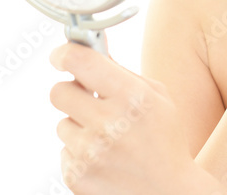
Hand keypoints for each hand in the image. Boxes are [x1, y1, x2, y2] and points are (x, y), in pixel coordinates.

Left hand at [49, 42, 218, 194]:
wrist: (167, 193)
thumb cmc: (165, 141)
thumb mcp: (157, 98)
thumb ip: (122, 72)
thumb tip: (93, 47)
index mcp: (132, 97)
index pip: (79, 62)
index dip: (64, 54)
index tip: (60, 56)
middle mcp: (108, 123)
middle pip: (59, 91)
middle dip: (71, 91)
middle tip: (89, 100)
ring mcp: (89, 152)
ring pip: (62, 123)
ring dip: (80, 127)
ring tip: (108, 139)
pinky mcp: (75, 175)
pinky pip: (64, 151)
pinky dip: (80, 153)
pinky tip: (105, 158)